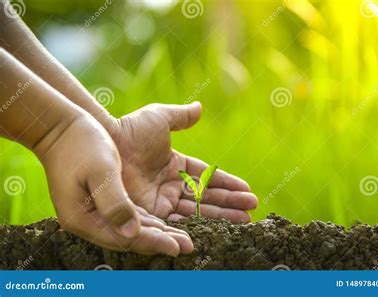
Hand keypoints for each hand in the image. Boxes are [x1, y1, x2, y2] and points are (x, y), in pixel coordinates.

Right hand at [39, 113, 192, 255]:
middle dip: (162, 242)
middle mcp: (89, 221)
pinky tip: (166, 222)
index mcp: (84, 218)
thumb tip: (132, 233)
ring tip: (182, 238)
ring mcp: (94, 212)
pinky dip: (148, 221)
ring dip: (158, 233)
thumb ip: (116, 203)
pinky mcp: (102, 201)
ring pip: (133, 229)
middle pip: (131, 238)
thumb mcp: (101, 170)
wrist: (61, 128)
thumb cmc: (80, 144)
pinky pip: (130, 216)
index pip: (125, 238)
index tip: (177, 248)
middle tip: (188, 247)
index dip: (153, 243)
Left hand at [109, 102, 257, 222]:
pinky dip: (195, 228)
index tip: (247, 191)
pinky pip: (175, 223)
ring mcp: (160, 201)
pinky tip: (215, 232)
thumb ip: (180, 117)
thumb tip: (200, 107)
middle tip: (252, 211)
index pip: (207, 177)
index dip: (228, 184)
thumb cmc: (130, 129)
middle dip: (230, 204)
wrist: (103, 143)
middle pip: (206, 197)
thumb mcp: (160, 118)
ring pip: (196, 212)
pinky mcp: (150, 214)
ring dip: (221, 217)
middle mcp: (170, 186)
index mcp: (175, 165)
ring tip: (244, 222)